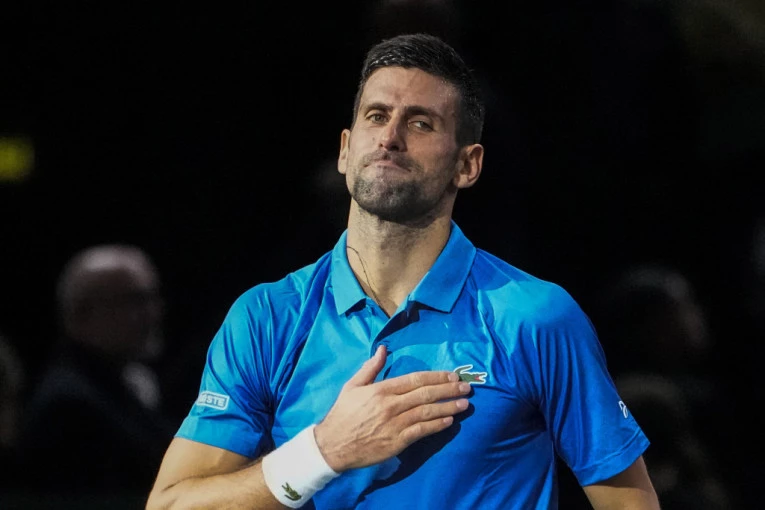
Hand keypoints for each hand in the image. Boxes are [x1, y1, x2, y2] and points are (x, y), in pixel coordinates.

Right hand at [313, 345, 470, 471]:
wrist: (332, 445)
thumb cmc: (343, 414)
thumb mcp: (352, 386)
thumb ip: (370, 367)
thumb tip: (383, 349)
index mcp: (381, 389)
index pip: (415, 379)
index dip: (436, 377)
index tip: (452, 375)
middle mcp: (391, 405)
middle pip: (425, 394)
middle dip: (448, 390)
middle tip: (466, 387)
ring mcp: (395, 424)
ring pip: (427, 413)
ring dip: (448, 407)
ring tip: (464, 404)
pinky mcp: (397, 442)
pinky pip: (421, 432)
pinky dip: (436, 425)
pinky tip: (449, 421)